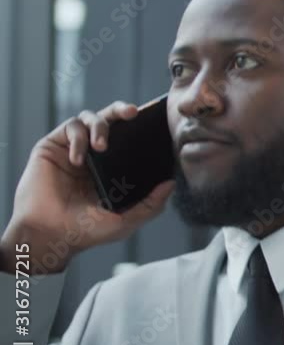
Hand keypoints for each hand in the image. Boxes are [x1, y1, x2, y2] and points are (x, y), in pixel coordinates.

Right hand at [1, 102, 174, 273]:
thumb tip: (171, 184)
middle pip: (111, 119)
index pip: (129, 139)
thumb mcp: (126, 221)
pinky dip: (78, 139)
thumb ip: (151, 204)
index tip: (157, 120)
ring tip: (101, 146)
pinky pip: (70, 128)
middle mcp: (95, 155)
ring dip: (100, 126)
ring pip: (91, 118)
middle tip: (133, 112)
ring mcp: (74, 149)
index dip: (141, 127)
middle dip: (122, 109)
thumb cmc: (86, 231)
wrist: (51, 234)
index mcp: (113, 167)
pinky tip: (78, 159)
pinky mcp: (53, 146)